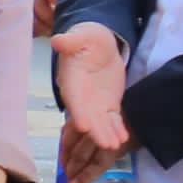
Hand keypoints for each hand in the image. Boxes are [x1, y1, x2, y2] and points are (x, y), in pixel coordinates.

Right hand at [51, 23, 133, 182]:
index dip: (78, 112)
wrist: (99, 45)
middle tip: (105, 144)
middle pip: (88, 116)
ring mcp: (95, 103)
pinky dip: (117, 129)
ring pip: (100, 122)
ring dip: (107, 134)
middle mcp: (81, 97)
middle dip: (96, 131)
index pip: (74, 99)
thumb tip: (58, 40)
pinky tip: (124, 139)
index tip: (83, 125)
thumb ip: (71, 41)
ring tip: (115, 146)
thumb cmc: (88, 39)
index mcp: (72, 81)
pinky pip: (112, 119)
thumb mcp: (82, 36)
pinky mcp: (108, 104)